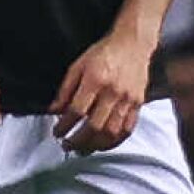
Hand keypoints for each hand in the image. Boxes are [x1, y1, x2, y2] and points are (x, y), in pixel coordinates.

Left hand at [50, 29, 149, 152]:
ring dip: (96, 145)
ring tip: (83, 149)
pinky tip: (103, 144)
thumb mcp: (77, 65)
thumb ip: (65, 89)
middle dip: (78, 140)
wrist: (132, 44)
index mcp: (95, 80)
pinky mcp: (138, 104)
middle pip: (94, 125)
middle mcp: (113, 92)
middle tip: (67, 146)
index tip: (57, 133)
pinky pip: (128, 129)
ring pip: (112, 131)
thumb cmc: (102, 53)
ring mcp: (128, 100)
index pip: (77, 110)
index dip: (65, 125)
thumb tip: (54, 111)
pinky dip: (115, 141)